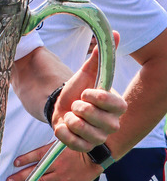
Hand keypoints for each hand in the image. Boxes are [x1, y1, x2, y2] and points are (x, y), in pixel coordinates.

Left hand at [6, 143, 98, 180]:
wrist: (96, 157)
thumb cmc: (81, 149)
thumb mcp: (65, 143)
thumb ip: (52, 147)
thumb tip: (43, 148)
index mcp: (53, 152)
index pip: (35, 155)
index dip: (24, 159)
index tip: (15, 163)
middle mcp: (54, 163)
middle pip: (33, 170)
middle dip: (19, 175)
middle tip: (8, 180)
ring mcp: (60, 175)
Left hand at [51, 33, 125, 151]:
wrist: (62, 105)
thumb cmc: (78, 89)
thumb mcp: (87, 72)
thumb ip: (100, 56)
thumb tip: (114, 33)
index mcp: (117, 105)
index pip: (115, 104)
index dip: (98, 98)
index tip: (85, 92)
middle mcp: (112, 124)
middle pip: (99, 119)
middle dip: (81, 108)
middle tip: (76, 104)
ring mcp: (99, 138)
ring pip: (86, 132)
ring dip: (72, 120)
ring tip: (70, 114)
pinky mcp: (83, 147)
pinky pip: (74, 144)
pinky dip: (64, 133)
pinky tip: (62, 125)